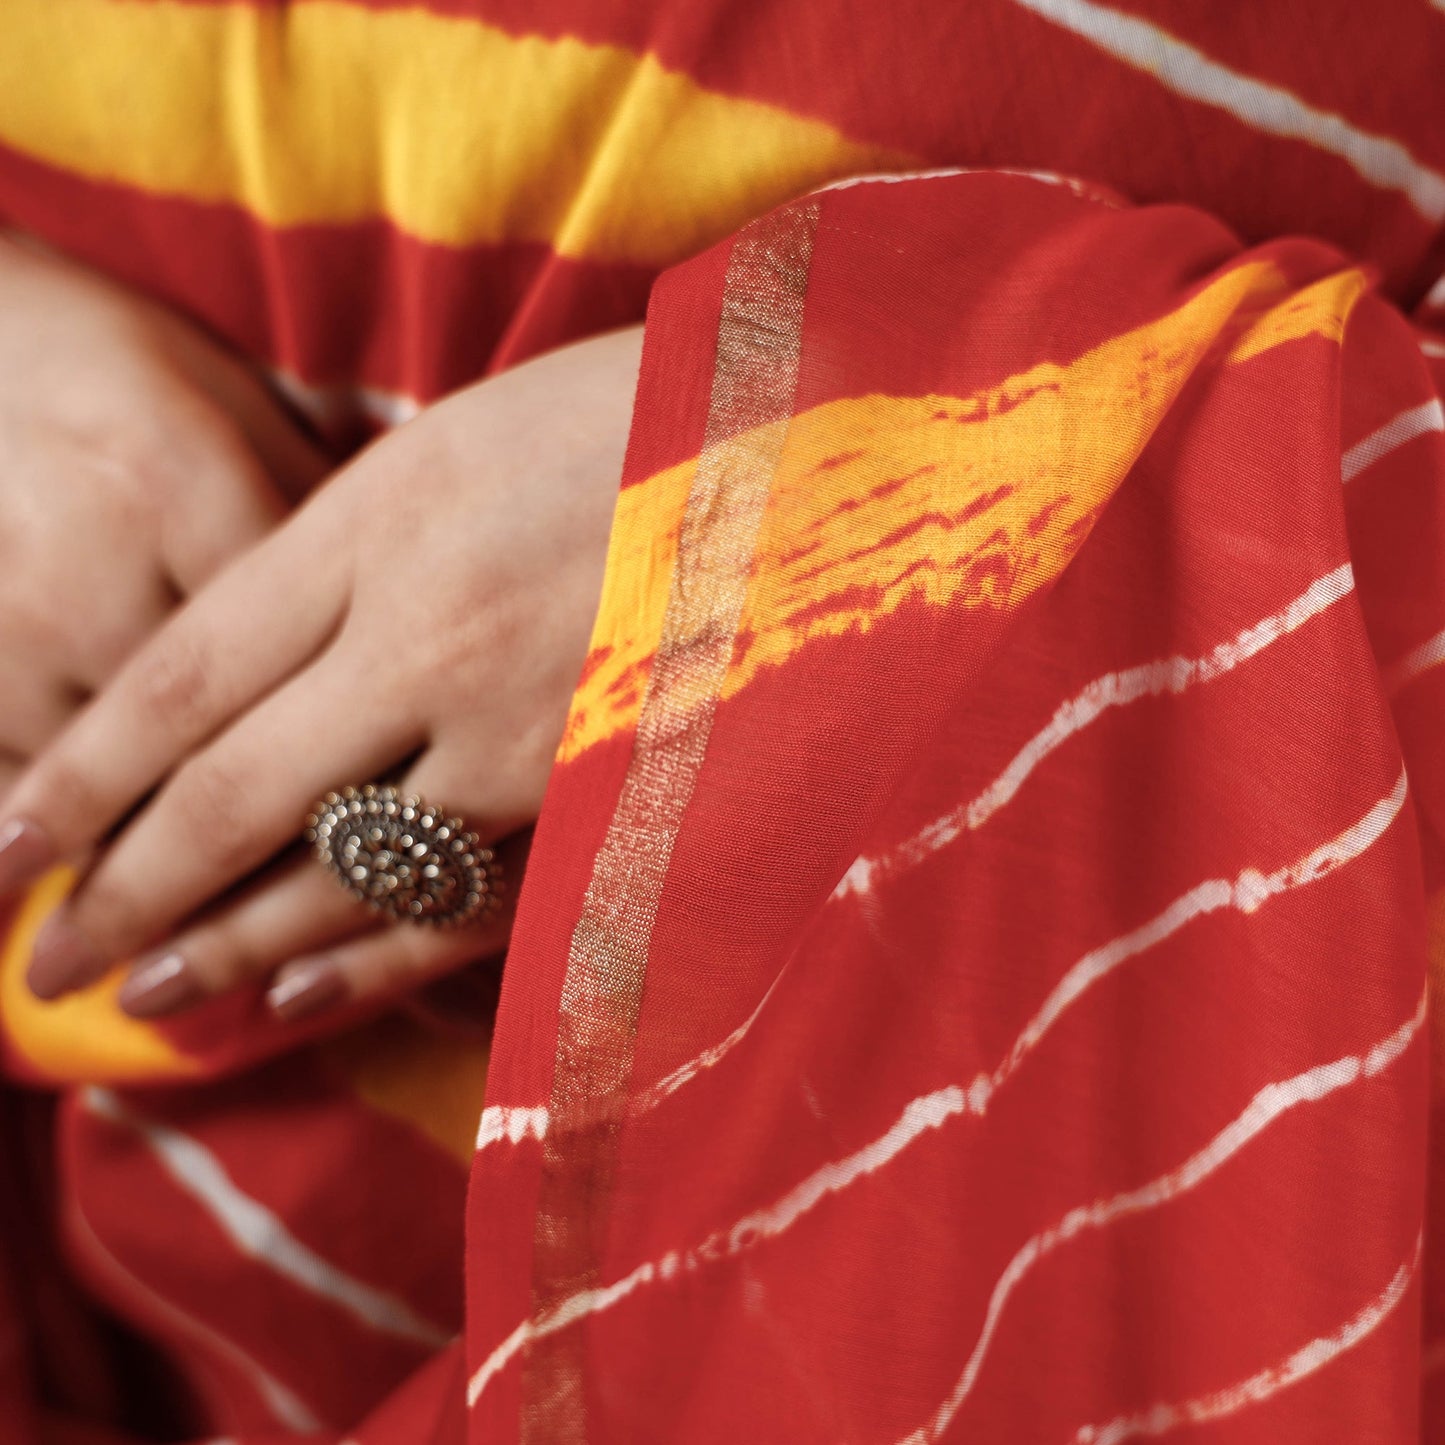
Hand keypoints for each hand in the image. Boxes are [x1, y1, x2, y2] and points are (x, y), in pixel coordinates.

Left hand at [2, 325, 643, 1020]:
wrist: (834, 450)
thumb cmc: (654, 410)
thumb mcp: (476, 428)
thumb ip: (364, 526)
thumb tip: (273, 611)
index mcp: (387, 516)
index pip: (188, 673)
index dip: (87, 771)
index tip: (12, 837)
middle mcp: (431, 632)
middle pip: (232, 790)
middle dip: (122, 887)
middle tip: (39, 956)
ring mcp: (524, 727)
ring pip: (336, 868)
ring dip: (226, 943)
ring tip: (138, 995)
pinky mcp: (605, 794)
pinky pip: (465, 901)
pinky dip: (371, 961)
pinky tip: (292, 999)